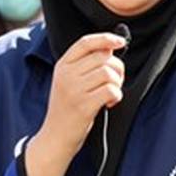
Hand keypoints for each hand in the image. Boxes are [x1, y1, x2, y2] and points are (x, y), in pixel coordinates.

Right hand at [36, 32, 125, 156]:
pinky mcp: (84, 106)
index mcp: (62, 65)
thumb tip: (110, 48)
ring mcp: (74, 90)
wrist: (55, 137)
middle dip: (117, 68)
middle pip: (103, 57)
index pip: (86, 42)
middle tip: (115, 82)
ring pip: (109, 73)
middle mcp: (66, 75)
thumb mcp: (68, 81)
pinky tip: (108, 103)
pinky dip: (116, 96)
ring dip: (117, 83)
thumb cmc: (67, 108)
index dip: (106, 38)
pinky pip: (111, 90)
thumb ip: (84, 65)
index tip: (121, 42)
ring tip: (110, 93)